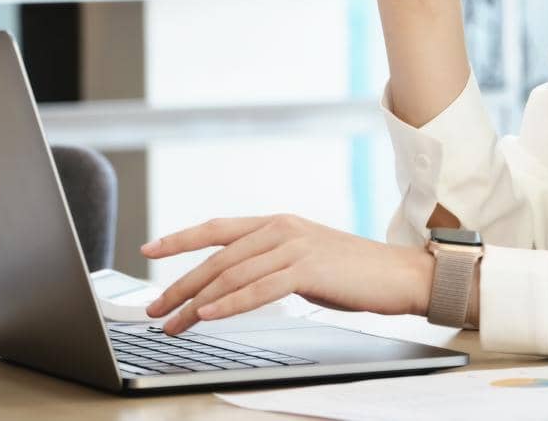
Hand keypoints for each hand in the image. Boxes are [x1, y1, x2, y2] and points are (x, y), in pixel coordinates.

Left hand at [141, 214, 433, 335]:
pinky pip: (258, 289)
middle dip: (180, 285)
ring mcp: (294, 246)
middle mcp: (281, 228)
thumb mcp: (303, 259)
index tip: (149, 248)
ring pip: (232, 276)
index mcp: (277, 223)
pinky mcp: (307, 269)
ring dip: (197, 303)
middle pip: (217, 257)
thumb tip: (231, 284)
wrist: (398, 274)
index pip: (217, 228)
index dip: (180, 238)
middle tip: (155, 309)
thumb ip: (269, 263)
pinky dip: (229, 304)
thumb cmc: (353, 273)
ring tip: (174, 323)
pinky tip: (208, 315)